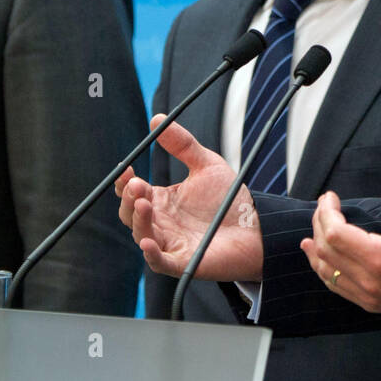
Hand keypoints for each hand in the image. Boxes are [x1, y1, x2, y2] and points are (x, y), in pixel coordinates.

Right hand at [115, 115, 263, 281]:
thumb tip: (158, 118)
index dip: (124, 182)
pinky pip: (159, 262)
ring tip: (144, 203)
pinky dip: (151, 254)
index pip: (132, 191)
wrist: (256, 226)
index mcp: (162, 200)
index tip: (126, 168)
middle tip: (138, 185)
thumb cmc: (230, 198)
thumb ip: (182, 144)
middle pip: (130, 213)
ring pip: (141, 234)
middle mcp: (161, 222)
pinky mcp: (183, 262)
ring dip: (138, 220)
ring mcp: (169, 243)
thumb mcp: (206, 164)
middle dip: (129, 198)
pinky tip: (148, 242)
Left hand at [300, 186, 380, 315]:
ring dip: (315, 249)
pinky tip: (320, 260)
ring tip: (311, 232)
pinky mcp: (372, 304)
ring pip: (326, 271)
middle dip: (319, 224)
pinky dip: (323, 270)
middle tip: (324, 207)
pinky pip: (337, 286)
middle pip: (325, 250)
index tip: (329, 197)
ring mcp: (369, 296)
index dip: (326, 211)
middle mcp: (370, 282)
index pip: (334, 233)